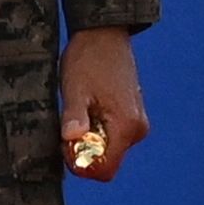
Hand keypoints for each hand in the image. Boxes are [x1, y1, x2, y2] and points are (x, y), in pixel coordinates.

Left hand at [59, 25, 146, 181]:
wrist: (105, 35)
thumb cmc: (89, 60)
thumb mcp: (75, 89)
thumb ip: (74, 116)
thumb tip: (71, 138)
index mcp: (126, 125)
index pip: (105, 169)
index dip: (81, 165)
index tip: (66, 145)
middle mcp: (137, 129)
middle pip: (107, 161)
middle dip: (84, 152)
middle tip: (68, 127)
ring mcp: (137, 122)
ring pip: (109, 149)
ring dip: (90, 141)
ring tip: (78, 113)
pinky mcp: (132, 116)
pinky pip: (113, 137)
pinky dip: (97, 131)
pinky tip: (87, 110)